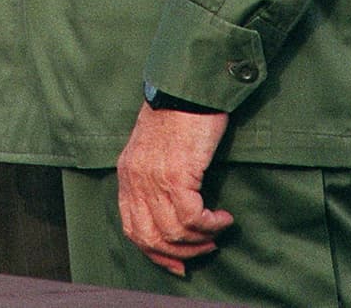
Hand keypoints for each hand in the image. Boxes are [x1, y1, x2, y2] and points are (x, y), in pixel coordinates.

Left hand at [117, 103, 231, 276]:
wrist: (188, 87)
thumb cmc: (178, 115)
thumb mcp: (154, 148)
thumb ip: (153, 178)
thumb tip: (170, 217)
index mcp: (127, 173)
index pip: (133, 228)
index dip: (156, 252)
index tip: (178, 263)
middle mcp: (135, 178)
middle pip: (151, 237)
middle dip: (180, 252)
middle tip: (204, 248)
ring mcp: (154, 177)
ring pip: (173, 232)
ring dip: (200, 239)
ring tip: (216, 230)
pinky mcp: (177, 173)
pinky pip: (192, 217)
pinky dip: (211, 225)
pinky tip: (223, 218)